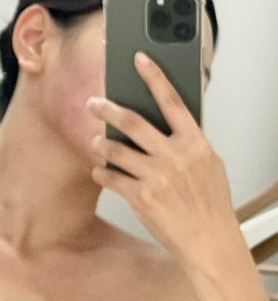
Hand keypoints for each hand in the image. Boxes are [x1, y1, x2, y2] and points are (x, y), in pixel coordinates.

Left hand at [86, 51, 238, 262]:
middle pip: (133, 122)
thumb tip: (165, 125)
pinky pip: (110, 177)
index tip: (139, 59)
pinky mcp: (140, 196)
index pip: (172, 101)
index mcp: (195, 143)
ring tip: (95, 142)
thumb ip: (187, 143)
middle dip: (108, 109)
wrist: (209, 241)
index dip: (154, 77)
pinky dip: (101, 173)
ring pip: (115, 150)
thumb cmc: (209, 204)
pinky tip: (100, 172)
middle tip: (92, 103)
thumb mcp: (208, 166)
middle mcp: (175, 156)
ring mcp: (156, 176)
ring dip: (100, 144)